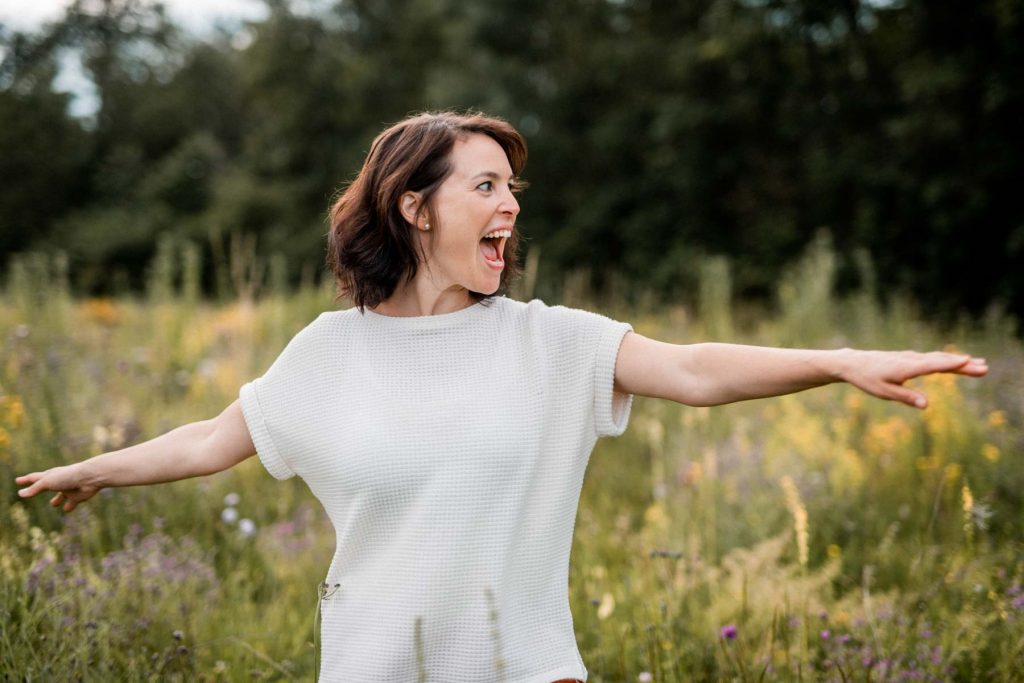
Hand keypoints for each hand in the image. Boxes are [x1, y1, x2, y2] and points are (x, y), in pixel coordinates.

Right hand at [15, 464, 99, 512]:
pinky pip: (71, 503)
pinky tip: (67, 509)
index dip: (25, 480)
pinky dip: (69, 507)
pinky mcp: (77, 497)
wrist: (90, 477)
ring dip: (57, 500)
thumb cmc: (67, 477)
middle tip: (32, 490)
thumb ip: (34, 488)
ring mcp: (68, 489)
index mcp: (50, 476)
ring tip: (53, 504)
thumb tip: (20, 494)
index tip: (17, 481)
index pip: (34, 478)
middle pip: (46, 486)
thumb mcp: (47, 482)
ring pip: (61, 496)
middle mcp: (59, 482)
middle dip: (39, 487)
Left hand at [839, 350, 987, 408]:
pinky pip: (931, 358)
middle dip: (963, 365)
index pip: (934, 365)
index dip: (952, 364)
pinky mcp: (909, 358)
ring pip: (938, 358)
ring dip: (958, 361)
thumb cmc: (867, 379)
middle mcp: (911, 359)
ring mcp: (911, 357)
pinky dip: (946, 359)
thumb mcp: (884, 392)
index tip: (970, 362)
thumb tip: (927, 405)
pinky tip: (955, 361)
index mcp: (907, 368)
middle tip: (985, 368)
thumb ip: (906, 397)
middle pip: (941, 361)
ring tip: (977, 363)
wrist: (852, 363)